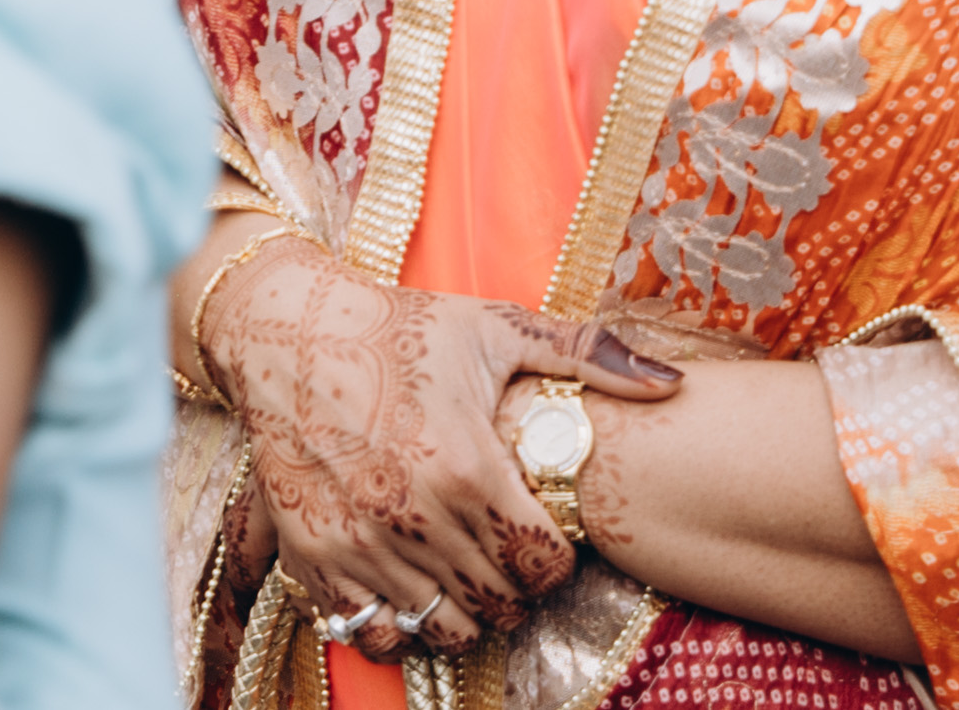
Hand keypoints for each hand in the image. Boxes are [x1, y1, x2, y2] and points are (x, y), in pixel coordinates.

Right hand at [201, 230, 686, 660]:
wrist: (283, 330)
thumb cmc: (397, 326)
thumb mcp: (494, 329)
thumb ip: (588, 356)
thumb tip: (674, 383)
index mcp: (468, 467)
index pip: (544, 566)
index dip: (554, 558)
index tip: (542, 532)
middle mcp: (415, 517)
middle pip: (500, 604)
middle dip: (515, 586)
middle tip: (506, 551)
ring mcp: (359, 543)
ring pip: (442, 628)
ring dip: (464, 610)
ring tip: (463, 569)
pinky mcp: (313, 555)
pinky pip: (370, 631)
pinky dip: (396, 621)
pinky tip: (407, 581)